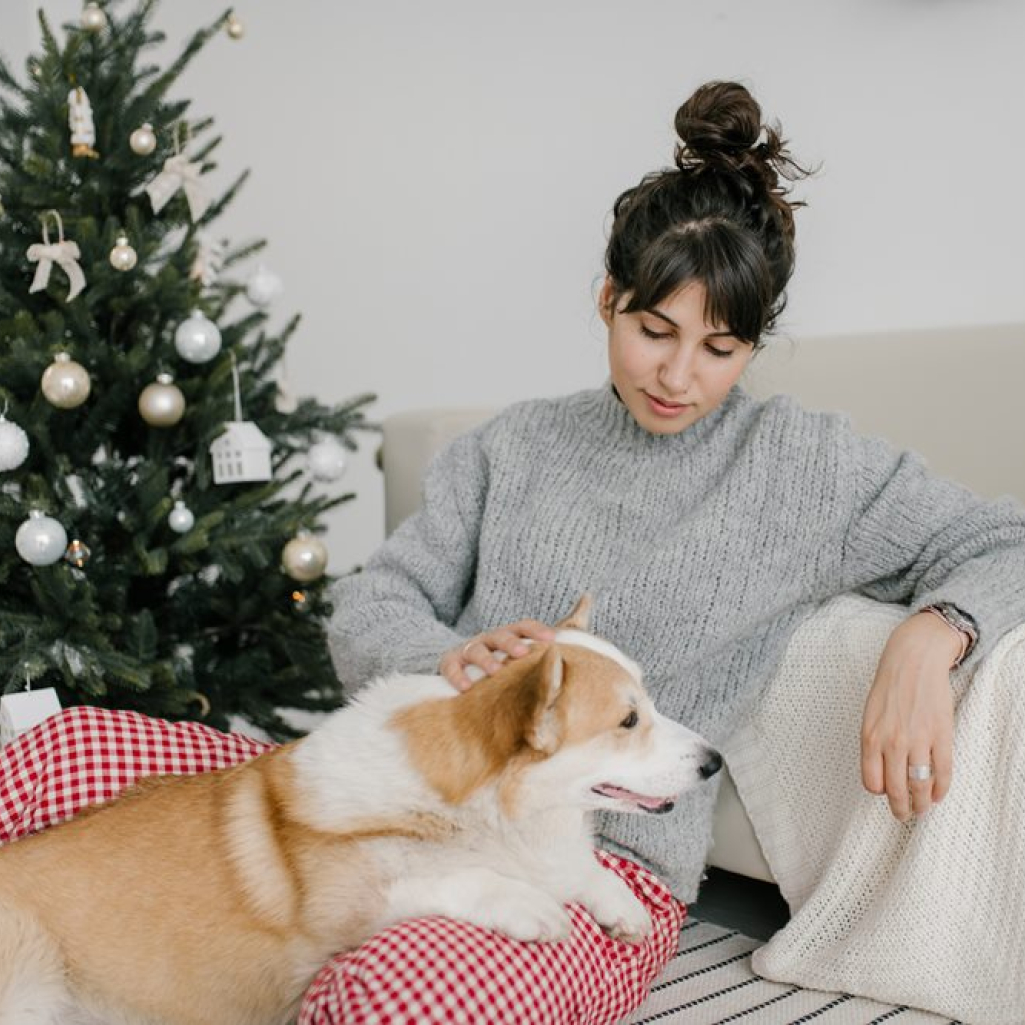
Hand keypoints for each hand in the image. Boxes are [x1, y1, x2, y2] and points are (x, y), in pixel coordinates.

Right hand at [439, 620, 556, 691]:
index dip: (537, 630)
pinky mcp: (449, 661)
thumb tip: (584, 613)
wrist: (458, 666)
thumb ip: (544, 648)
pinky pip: (452, 667)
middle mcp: (489, 639)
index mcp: (508, 636)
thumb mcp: (517, 656)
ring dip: (486, 660)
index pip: (523, 626)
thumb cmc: (498, 664)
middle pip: (501, 636)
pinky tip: (465, 688)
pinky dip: (457, 676)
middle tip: (522, 653)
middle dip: (512, 643)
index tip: (552, 639)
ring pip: (477, 650)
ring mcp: (468, 649)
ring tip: (495, 672)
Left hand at [861, 612, 960, 820]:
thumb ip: (873, 744)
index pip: (872, 782)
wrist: (912, 661)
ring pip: (919, 786)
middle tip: (903, 815)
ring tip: (921, 810)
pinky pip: (942, 772)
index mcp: (870, 737)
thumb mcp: (869, 716)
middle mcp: (892, 743)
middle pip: (896, 790)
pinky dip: (940, 789)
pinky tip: (938, 795)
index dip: (880, 793)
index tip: (885, 797)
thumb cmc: (888, 688)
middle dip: (900, 808)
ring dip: (921, 804)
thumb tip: (880, 775)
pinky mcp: (941, 736)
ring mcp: (918, 740)